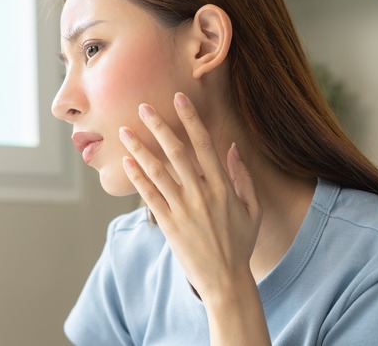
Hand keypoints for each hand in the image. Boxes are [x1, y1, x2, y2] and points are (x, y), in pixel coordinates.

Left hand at [118, 92, 262, 305]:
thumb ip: (242, 177)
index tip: (179, 98)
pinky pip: (149, 196)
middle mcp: (202, 194)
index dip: (191, 118)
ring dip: (139, 148)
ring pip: (157, 171)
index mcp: (223, 186)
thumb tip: (232, 148)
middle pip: (176, 151)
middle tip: (143, 107)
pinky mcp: (168, 224)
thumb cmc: (240, 244)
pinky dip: (137, 177)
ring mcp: (183, 209)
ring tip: (125, 131)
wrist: (225, 280)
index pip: (205, 144)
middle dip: (158, 126)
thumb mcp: (253, 210)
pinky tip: (126, 162)